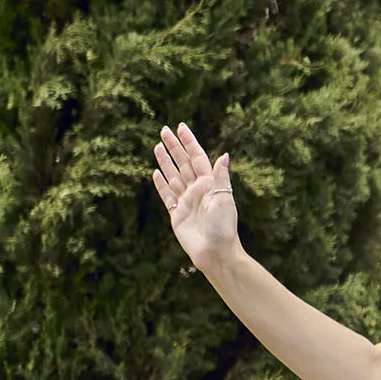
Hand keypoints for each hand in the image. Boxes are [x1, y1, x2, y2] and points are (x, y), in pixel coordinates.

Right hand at [150, 123, 241, 270]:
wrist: (215, 252)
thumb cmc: (223, 227)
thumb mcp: (224, 199)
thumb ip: (221, 177)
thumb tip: (224, 154)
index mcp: (210, 184)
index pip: (197, 158)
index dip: (189, 142)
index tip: (180, 127)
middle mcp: (197, 190)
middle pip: (182, 163)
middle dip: (174, 147)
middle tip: (163, 130)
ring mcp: (186, 201)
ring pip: (173, 176)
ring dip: (165, 161)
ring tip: (158, 146)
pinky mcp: (177, 214)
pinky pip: (167, 195)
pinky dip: (161, 184)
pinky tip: (156, 173)